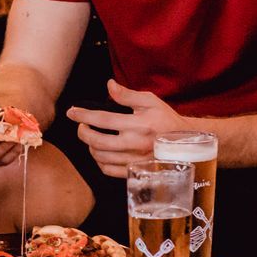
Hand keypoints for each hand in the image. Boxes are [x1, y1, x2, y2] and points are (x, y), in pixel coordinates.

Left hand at [64, 80, 188, 178]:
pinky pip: (109, 170)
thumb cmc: (166, 120)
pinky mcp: (135, 171)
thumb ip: (127, 95)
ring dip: (89, 146)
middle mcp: (135, 144)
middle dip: (83, 132)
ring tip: (90, 137)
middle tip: (81, 125)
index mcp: (138, 124)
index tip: (72, 112)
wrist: (184, 144)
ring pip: (100, 157)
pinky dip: (99, 162)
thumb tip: (109, 85)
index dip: (83, 115)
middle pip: (97, 142)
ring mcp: (134, 160)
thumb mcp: (150, 101)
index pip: (103, 119)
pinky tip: (100, 153)